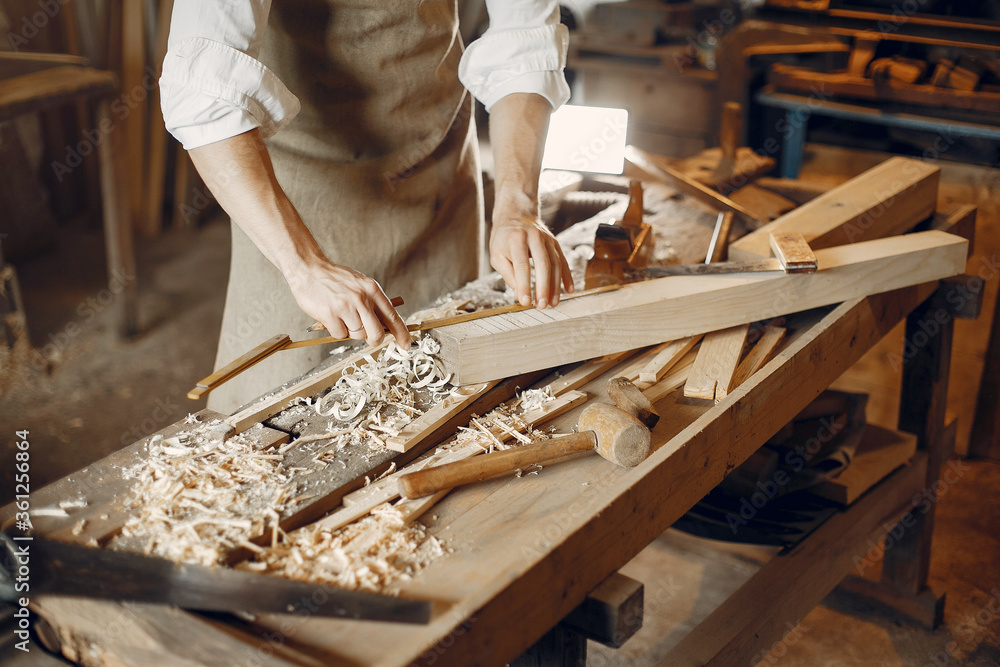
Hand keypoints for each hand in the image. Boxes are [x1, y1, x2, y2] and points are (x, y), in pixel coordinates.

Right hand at [286, 259, 410, 347]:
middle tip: (367, 337)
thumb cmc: (335, 280)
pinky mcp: (330, 315)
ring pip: (357, 335)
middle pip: (376, 333)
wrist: (308, 269)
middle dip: (373, 340)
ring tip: (342, 316)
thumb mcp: (360, 284)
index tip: (406, 345)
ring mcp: (345, 307)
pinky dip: (336, 330)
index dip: (401, 333)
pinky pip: (339, 335)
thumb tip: (386, 326)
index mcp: (372, 289)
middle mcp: (361, 298)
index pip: (392, 316)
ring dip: (350, 331)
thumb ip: (373, 302)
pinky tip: (331, 317)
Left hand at [490, 215, 573, 308]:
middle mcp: (534, 237)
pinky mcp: (555, 243)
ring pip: (556, 264)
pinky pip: (563, 261)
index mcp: (516, 239)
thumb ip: (508, 274)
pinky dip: (567, 277)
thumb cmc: (504, 238)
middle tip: (542, 305)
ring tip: (553, 303)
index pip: (522, 265)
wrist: (516, 215)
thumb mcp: (496, 255)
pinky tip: (568, 290)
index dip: (524, 285)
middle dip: (544, 287)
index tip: (525, 302)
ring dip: (556, 286)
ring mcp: (547, 239)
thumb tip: (519, 294)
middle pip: (543, 264)